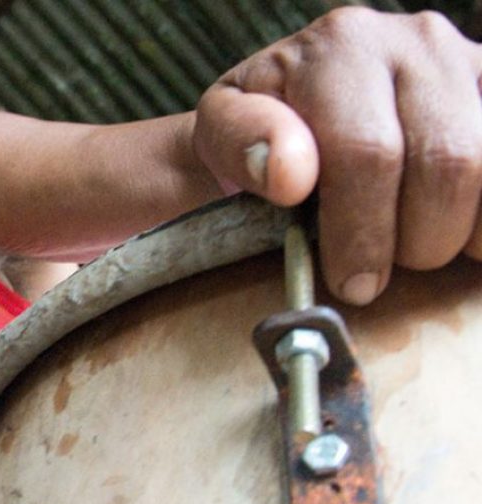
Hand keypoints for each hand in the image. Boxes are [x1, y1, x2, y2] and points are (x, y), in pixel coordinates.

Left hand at [193, 8, 481, 304]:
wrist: (302, 95)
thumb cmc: (263, 128)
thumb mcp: (224, 131)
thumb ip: (241, 144)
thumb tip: (288, 175)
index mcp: (339, 50)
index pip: (367, 154)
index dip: (363, 232)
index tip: (352, 282)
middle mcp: (414, 42)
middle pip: (444, 165)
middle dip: (414, 242)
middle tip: (379, 274)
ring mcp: (467, 62)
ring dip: (459, 231)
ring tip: (417, 246)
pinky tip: (459, 234)